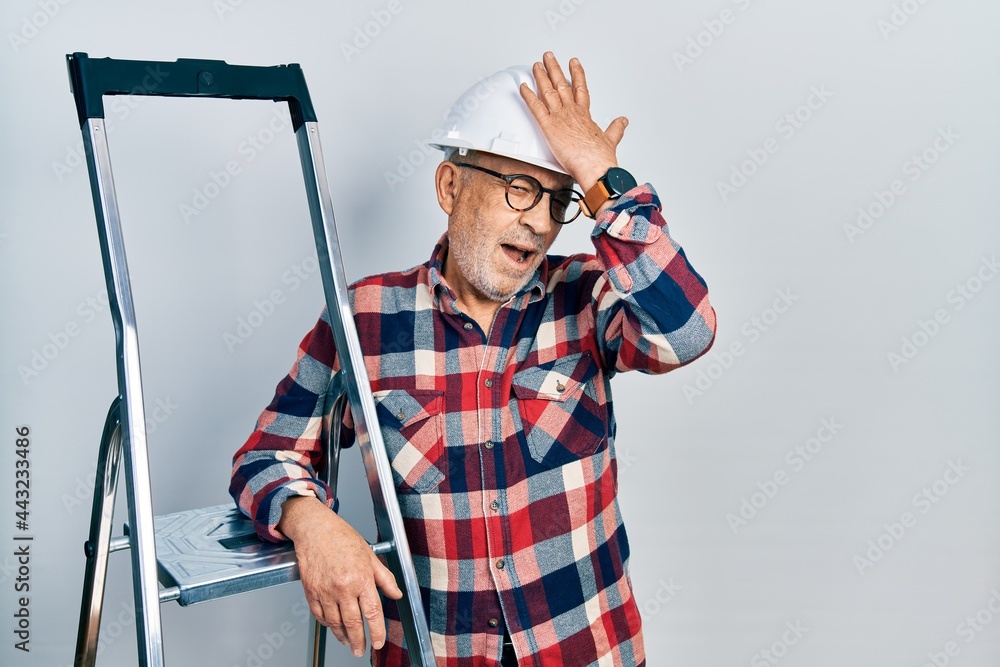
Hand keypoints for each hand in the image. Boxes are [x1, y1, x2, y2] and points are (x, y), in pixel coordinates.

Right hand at [278, 496, 403, 656]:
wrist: (315, 529)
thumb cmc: (342, 538)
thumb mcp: (370, 556)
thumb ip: (385, 578)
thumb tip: (396, 594)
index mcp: (361, 578)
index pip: (372, 613)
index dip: (377, 632)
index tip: (378, 643)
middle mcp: (343, 587)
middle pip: (353, 623)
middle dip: (359, 641)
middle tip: (361, 650)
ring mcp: (325, 591)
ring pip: (335, 623)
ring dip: (342, 636)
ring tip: (348, 642)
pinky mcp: (311, 591)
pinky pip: (319, 615)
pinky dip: (327, 624)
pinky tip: (333, 626)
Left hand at [519, 52, 627, 191]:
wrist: (596, 168)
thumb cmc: (601, 158)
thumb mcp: (611, 139)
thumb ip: (616, 128)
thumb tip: (623, 121)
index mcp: (585, 115)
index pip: (580, 89)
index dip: (576, 74)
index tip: (574, 63)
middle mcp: (572, 112)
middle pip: (562, 84)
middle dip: (554, 69)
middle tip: (548, 57)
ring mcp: (560, 118)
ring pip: (548, 91)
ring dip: (541, 77)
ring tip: (536, 65)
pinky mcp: (549, 127)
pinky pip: (536, 108)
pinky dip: (528, 96)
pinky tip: (523, 87)